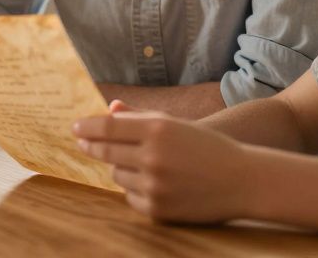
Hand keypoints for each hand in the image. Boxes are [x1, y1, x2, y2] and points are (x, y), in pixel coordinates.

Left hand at [73, 110, 249, 223]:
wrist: (242, 181)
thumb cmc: (207, 147)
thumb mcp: (176, 124)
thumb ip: (140, 117)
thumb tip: (109, 109)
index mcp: (158, 129)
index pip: (108, 127)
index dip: (88, 127)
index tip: (75, 128)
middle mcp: (153, 156)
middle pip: (107, 151)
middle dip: (92, 146)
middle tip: (83, 142)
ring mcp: (154, 184)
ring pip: (118, 174)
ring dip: (122, 167)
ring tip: (143, 163)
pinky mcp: (157, 208)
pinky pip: (130, 196)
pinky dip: (136, 189)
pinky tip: (155, 183)